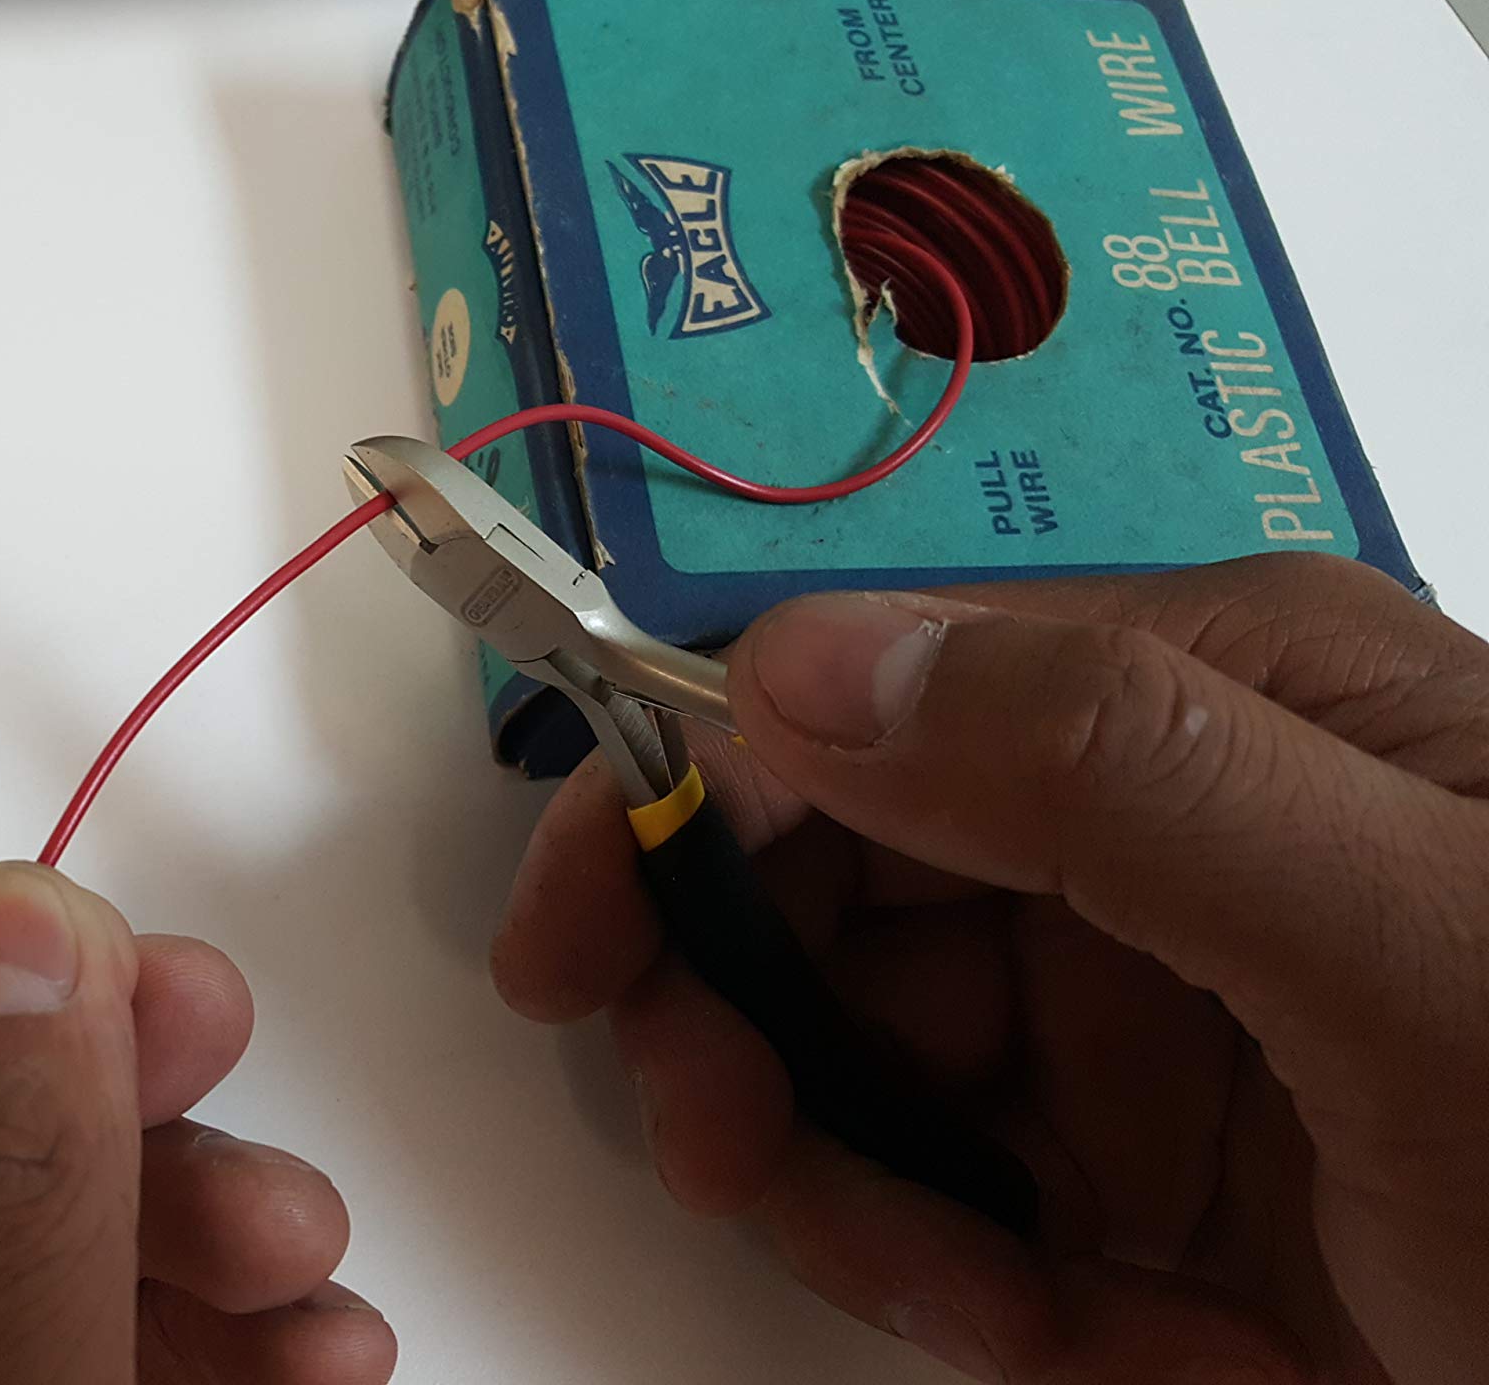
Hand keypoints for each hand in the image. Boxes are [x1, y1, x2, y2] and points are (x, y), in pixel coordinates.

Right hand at [497, 554, 1488, 1384]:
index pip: (867, 688)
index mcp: (1216, 700)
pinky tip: (1051, 1329)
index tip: (574, 922)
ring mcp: (1140, 1018)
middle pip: (827, 872)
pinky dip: (941, 1274)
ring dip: (831, 1164)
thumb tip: (792, 660)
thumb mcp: (1413, 944)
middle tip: (687, 1118)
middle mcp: (1154, 835)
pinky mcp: (1139, 1189)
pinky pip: (948, 1204)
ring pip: (858, 1052)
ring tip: (904, 1267)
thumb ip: (1110, 771)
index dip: (689, 787)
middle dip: (735, 996)